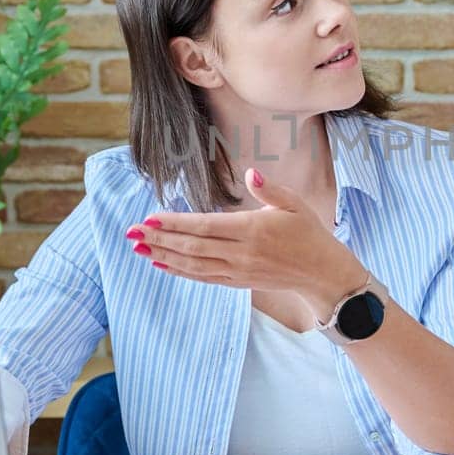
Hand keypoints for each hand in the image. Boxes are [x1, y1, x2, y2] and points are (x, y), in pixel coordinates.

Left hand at [126, 168, 367, 319]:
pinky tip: (161, 264)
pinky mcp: (238, 282)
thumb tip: (252, 172)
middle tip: (131, 231)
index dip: (176, 223)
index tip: (151, 217)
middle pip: (192, 246)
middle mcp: (241, 253)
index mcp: (252, 229)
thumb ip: (270, 189)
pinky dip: (180, 271)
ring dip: (163, 255)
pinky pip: (203, 277)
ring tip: (138, 247)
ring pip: (193, 264)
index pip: (205, 226)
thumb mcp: (295, 205)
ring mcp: (238, 271)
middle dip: (160, 238)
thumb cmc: (309, 234)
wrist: (322, 274)